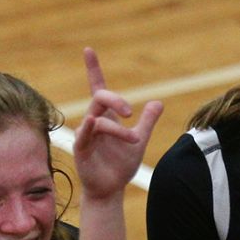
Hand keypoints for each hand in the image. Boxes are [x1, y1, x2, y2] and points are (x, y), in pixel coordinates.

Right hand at [73, 49, 164, 200]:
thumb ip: (147, 121)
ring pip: (98, 118)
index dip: (93, 69)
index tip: (88, 50)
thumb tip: (158, 102)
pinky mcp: (81, 149)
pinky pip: (84, 134)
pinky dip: (89, 128)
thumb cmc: (120, 165)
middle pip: (100, 97)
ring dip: (118, 129)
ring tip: (136, 141)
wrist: (111, 190)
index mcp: (106, 116)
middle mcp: (94, 121)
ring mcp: (85, 134)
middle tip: (131, 112)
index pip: (98, 87)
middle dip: (116, 99)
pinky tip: (92, 124)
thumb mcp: (139, 140)